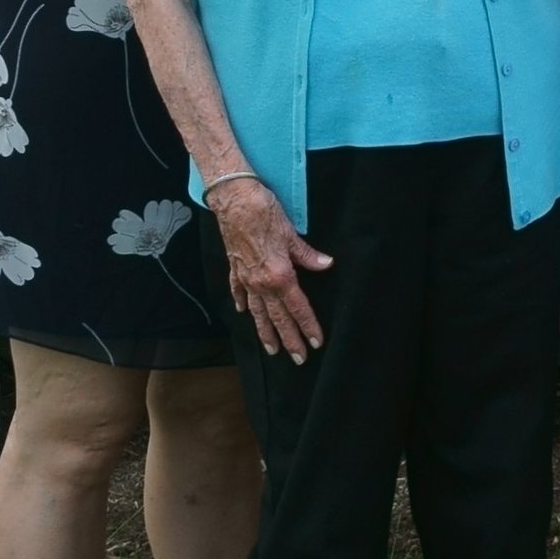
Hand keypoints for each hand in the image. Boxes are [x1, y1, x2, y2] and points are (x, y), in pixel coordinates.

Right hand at [209, 178, 331, 362]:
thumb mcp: (291, 235)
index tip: (316, 342)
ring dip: (265, 331)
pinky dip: (243, 303)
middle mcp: (261, 283)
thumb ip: (307, 255)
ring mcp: (245, 277)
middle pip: (278, 318)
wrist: (234, 200)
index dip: (308, 326)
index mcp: (280, 276)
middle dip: (289, 339)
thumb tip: (326, 264)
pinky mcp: (234, 268)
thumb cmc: (264, 213)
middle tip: (298, 358)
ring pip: (257, 312)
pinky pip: (239, 291)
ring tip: (271, 349)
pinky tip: (244, 312)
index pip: (298, 309)